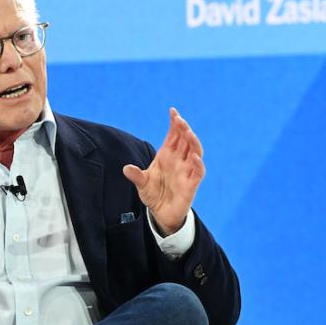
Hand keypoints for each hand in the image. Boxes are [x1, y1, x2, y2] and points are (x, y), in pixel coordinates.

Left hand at [123, 107, 204, 235]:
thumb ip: (136, 176)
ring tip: (188, 132)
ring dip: (193, 141)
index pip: (173, 135)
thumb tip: (126, 168)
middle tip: (179, 119)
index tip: (173, 111)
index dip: (175, 123)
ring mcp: (186, 171)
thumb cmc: (153, 194)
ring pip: (195, 151)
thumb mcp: (142, 184)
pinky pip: (198, 171)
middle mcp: (179, 160)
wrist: (161, 213)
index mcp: (167, 155)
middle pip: (185, 140)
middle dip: (183, 128)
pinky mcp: (192, 184)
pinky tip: (194, 156)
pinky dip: (198, 163)